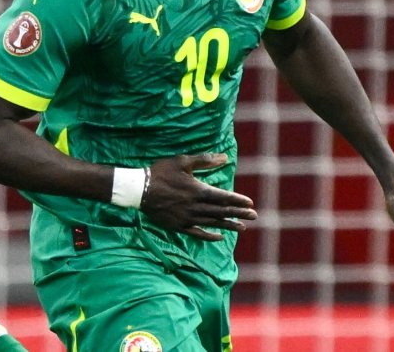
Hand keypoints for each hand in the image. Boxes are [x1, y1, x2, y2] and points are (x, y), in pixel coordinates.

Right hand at [140, 153, 257, 241]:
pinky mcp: (178, 225)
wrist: (139, 189)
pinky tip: (219, 236)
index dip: (237, 200)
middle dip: (239, 213)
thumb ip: (204, 160)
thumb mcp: (183, 162)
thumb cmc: (161, 172)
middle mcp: (195, 206)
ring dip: (228, 225)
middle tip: (254, 216)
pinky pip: (197, 233)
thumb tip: (225, 158)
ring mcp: (187, 218)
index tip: (250, 203)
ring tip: (242, 227)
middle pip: (221, 211)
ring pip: (213, 223)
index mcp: (198, 190)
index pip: (223, 197)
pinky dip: (209, 235)